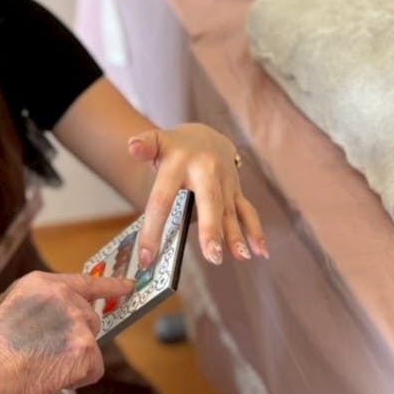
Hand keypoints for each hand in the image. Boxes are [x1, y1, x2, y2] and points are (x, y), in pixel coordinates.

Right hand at [0, 272, 131, 393]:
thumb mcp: (14, 305)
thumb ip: (45, 303)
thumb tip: (63, 317)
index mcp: (45, 284)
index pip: (87, 282)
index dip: (110, 285)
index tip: (127, 285)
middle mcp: (66, 298)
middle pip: (90, 320)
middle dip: (76, 338)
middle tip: (48, 350)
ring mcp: (79, 323)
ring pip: (91, 346)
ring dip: (74, 358)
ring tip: (45, 361)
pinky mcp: (87, 349)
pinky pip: (93, 368)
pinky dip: (78, 377)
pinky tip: (54, 373)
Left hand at [128, 123, 267, 266]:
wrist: (206, 136)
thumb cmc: (175, 148)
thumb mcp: (156, 142)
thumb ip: (143, 146)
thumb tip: (132, 146)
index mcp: (179, 165)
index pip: (163, 200)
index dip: (153, 230)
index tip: (146, 257)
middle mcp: (205, 172)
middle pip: (208, 201)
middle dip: (211, 228)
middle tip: (211, 255)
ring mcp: (224, 182)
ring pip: (230, 210)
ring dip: (236, 235)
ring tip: (239, 257)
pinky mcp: (236, 191)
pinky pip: (247, 211)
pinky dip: (256, 231)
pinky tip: (261, 252)